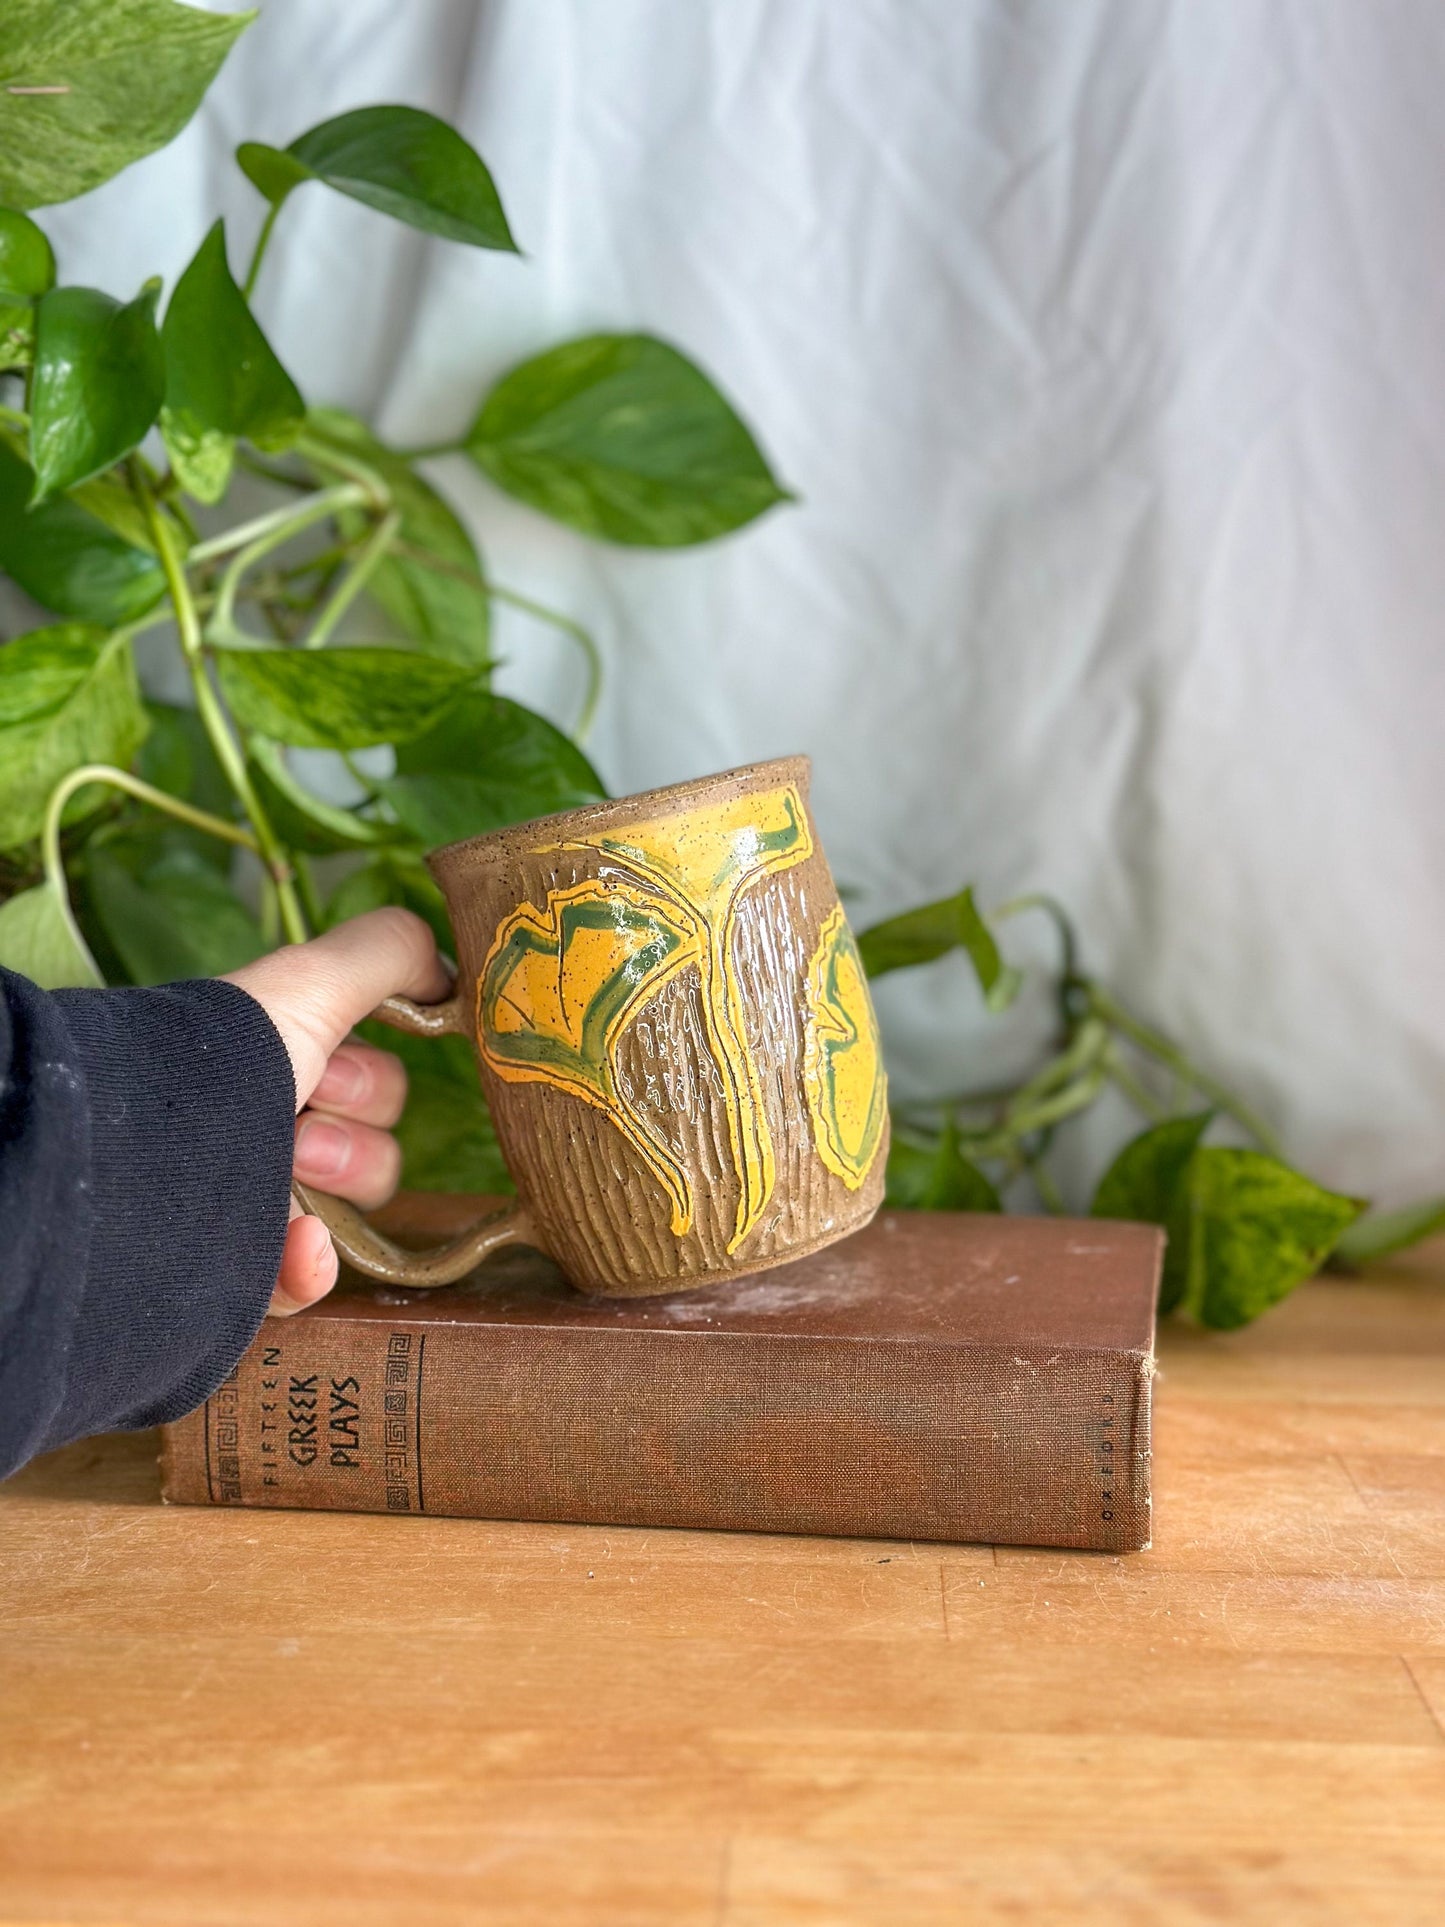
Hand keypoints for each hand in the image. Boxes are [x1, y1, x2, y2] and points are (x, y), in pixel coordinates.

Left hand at [223, 909, 449, 1317]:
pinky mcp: (245, 1274)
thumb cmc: (214, 1061)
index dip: (370, 1083)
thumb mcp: (306, 982)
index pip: (379, 1092)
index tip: (331, 1071)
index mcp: (286, 1072)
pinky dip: (310, 1266)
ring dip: (335, 1189)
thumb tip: (448, 968)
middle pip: (377, 1155)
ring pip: (353, 1216)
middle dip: (350, 1139)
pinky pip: (308, 1281)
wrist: (133, 1157)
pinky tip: (298, 1244)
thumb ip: (385, 952)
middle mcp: (274, 1135)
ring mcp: (260, 1208)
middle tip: (301, 1125)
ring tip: (288, 1171)